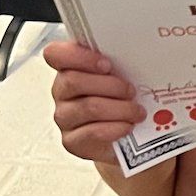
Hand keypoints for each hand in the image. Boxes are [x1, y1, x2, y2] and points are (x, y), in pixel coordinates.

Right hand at [43, 38, 141, 164]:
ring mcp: (64, 117)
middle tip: (131, 91)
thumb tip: (139, 54)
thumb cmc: (122, 100)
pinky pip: (92, 132)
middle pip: (73, 81)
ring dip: (119, 108)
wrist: (128, 139)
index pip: (55, 54)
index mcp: (69, 68)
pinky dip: (115, 128)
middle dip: (110, 85)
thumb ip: (118, 62)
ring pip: (88, 107)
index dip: (78, 56)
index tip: (107, 64)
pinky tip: (128, 126)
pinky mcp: (72, 141)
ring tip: (137, 111)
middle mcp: (62, 91)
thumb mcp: (122, 75)